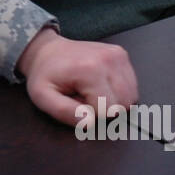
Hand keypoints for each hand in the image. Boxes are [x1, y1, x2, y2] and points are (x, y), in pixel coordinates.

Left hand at [16, 28, 138, 125]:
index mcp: (90, 70)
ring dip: (113, 100)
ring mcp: (118, 55)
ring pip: (131, 96)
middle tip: (84, 97)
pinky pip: (131, 85)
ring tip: (92, 91)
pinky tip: (100, 84)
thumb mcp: (43, 97)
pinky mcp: (122, 55)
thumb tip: (89, 122)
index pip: (108, 110)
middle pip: (123, 104)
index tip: (77, 102)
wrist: (47, 51)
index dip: (93, 113)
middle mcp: (108, 60)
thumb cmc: (45, 75)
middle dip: (104, 108)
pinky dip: (118, 91)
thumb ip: (64, 112)